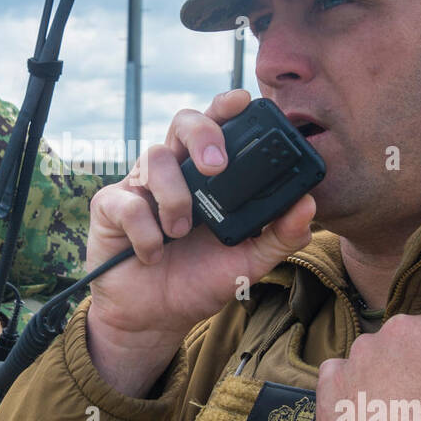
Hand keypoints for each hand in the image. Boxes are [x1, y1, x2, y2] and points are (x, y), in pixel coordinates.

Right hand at [85, 89, 316, 396]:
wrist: (156, 319)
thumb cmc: (200, 280)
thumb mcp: (249, 263)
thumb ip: (280, 236)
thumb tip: (309, 205)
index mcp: (208, 175)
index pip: (218, 125)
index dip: (226, 106)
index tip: (243, 101)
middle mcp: (175, 171)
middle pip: (183, 121)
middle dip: (202, 134)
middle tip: (216, 167)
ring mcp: (141, 186)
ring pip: (155, 157)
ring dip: (175, 197)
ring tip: (182, 232)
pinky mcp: (111, 207)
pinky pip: (126, 202)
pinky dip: (145, 232)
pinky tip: (153, 254)